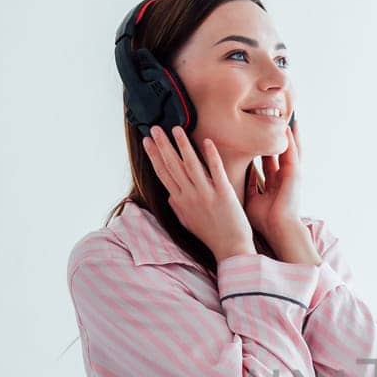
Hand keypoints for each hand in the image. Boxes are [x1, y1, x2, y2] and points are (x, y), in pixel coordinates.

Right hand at [141, 125, 255, 259]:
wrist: (230, 248)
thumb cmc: (210, 235)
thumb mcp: (187, 222)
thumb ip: (178, 206)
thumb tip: (170, 195)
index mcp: (180, 201)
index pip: (163, 173)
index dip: (154, 155)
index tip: (146, 140)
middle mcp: (190, 196)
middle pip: (173, 166)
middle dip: (162, 145)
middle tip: (155, 128)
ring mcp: (206, 194)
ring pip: (191, 165)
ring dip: (182, 146)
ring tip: (176, 129)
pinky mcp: (224, 194)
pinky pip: (216, 171)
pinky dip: (211, 156)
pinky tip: (206, 141)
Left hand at [244, 117, 302, 242]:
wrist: (278, 229)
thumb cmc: (265, 219)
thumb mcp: (251, 199)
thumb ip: (245, 186)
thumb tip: (230, 178)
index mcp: (274, 183)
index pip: (268, 160)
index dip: (263, 147)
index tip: (257, 133)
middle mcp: (284, 176)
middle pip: (281, 150)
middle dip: (277, 135)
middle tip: (274, 117)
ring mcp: (292, 174)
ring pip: (291, 148)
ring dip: (289, 132)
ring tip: (288, 115)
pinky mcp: (296, 174)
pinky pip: (294, 152)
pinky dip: (291, 139)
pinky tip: (289, 126)